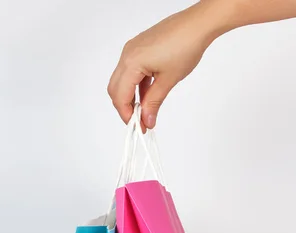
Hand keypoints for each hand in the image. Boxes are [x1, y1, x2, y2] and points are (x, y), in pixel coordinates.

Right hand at [107, 2, 219, 128]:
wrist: (199, 23)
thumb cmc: (186, 45)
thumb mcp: (168, 80)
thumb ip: (154, 102)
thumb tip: (147, 120)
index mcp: (131, 62)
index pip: (120, 96)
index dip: (127, 115)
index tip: (138, 126)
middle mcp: (127, 55)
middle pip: (115, 89)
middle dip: (125, 107)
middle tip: (139, 120)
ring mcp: (132, 50)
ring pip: (122, 80)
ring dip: (130, 96)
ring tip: (145, 109)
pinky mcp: (139, 48)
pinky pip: (130, 70)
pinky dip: (136, 85)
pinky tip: (147, 94)